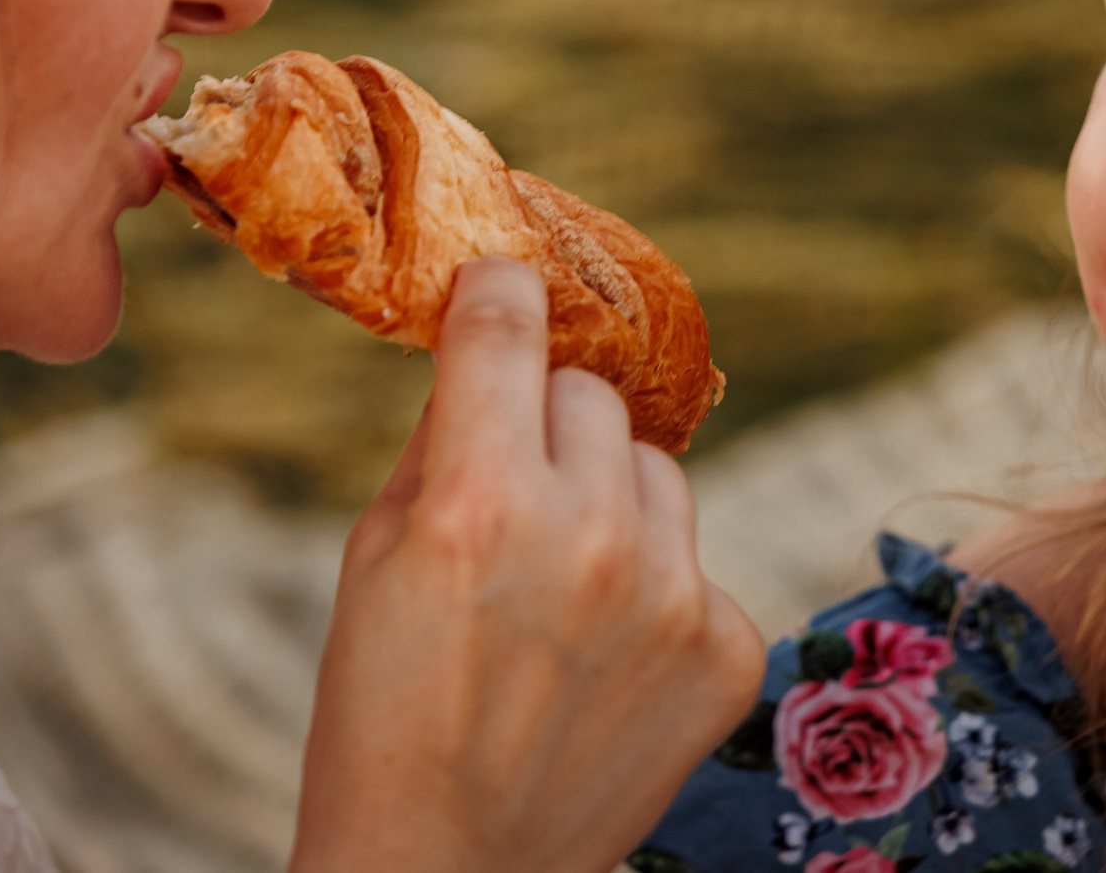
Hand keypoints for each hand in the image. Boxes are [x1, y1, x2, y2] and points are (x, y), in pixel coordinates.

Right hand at [289, 258, 764, 872]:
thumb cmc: (385, 712)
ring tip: (558, 595)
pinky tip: (605, 660)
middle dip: (546, 427)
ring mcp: (672, 593)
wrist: (448, 872)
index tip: (500, 290)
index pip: (510, 322)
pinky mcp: (729, 647)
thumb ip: (441, 442)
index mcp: (476, 501)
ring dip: (609, 502)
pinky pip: (697, 563)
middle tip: (510, 498)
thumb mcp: (376, 558)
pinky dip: (657, 592)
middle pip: (590, 396)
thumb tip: (490, 341)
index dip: (499, 295)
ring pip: (654, 470)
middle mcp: (587, 533)